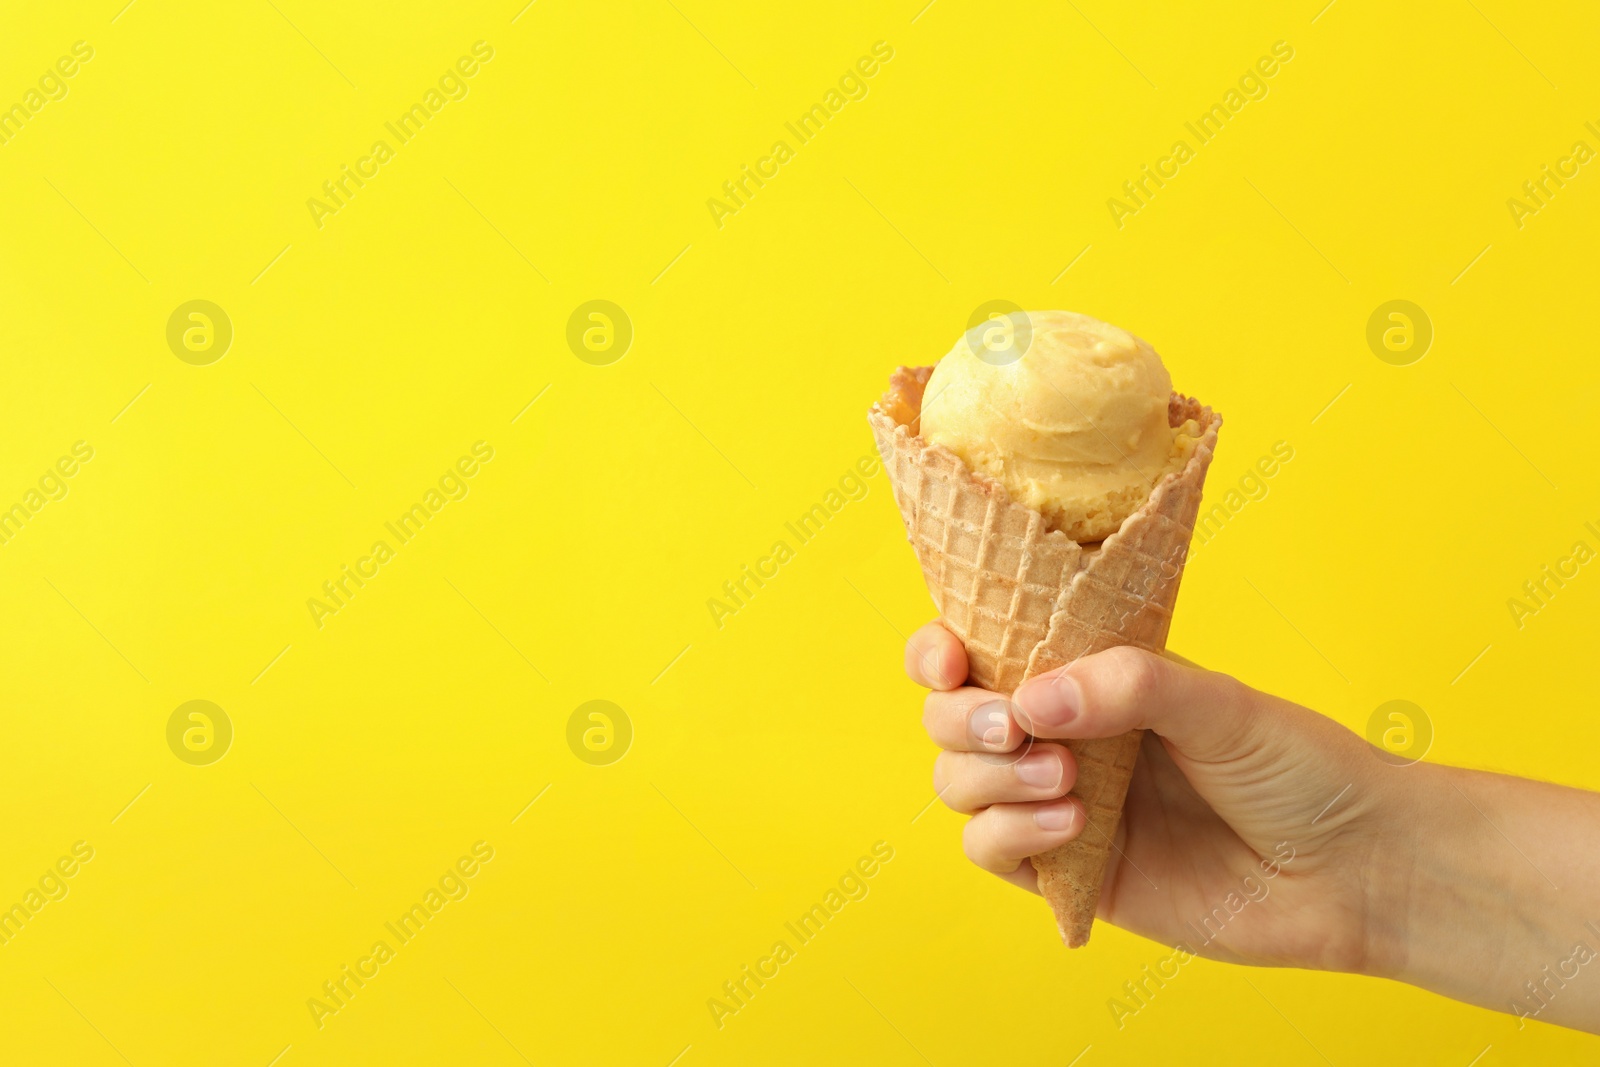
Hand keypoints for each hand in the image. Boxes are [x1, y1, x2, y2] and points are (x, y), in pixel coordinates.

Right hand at [905, 619, 1397, 972]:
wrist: (1353, 870)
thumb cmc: (1298, 768)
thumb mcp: (1219, 703)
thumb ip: (1129, 686)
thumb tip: (1030, 699)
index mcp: (1090, 676)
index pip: (983, 650)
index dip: (941, 651)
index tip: (951, 659)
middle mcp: (1065, 736)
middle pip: (952, 721)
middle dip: (961, 719)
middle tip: (1015, 727)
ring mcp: (1062, 806)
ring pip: (960, 786)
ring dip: (990, 778)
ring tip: (1068, 781)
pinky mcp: (1073, 876)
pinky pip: (995, 853)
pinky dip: (1011, 834)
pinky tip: (1072, 826)